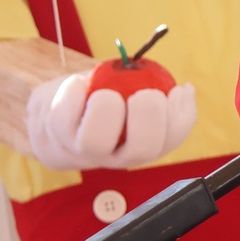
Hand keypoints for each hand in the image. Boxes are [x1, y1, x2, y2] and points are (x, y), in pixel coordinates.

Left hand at [26, 71, 197, 170]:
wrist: (55, 115)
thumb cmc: (101, 102)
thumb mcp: (132, 98)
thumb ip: (155, 93)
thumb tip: (184, 90)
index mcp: (143, 146)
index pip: (171, 140)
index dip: (181, 116)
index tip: (178, 89)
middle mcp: (117, 156)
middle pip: (142, 149)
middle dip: (150, 116)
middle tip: (145, 94)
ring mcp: (85, 150)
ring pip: (96, 141)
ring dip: (106, 109)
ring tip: (106, 93)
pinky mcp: (56, 136)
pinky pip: (64, 116)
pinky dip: (73, 93)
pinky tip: (78, 84)